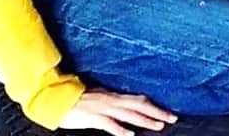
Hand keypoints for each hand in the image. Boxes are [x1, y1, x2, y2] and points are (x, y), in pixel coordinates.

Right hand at [59, 89, 177, 134]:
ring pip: (128, 113)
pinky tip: (129, 135)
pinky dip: (119, 129)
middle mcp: (111, 99)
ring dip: (144, 120)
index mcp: (113, 96)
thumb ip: (111, 104)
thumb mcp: (98, 99)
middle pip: (138, 105)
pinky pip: (108, 123)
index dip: (154, 107)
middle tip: (172, 118)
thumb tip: (124, 110)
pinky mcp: (92, 116)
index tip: (168, 113)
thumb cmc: (76, 100)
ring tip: (158, 126)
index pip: (138, 100)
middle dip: (156, 112)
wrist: (55, 97)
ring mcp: (102, 107)